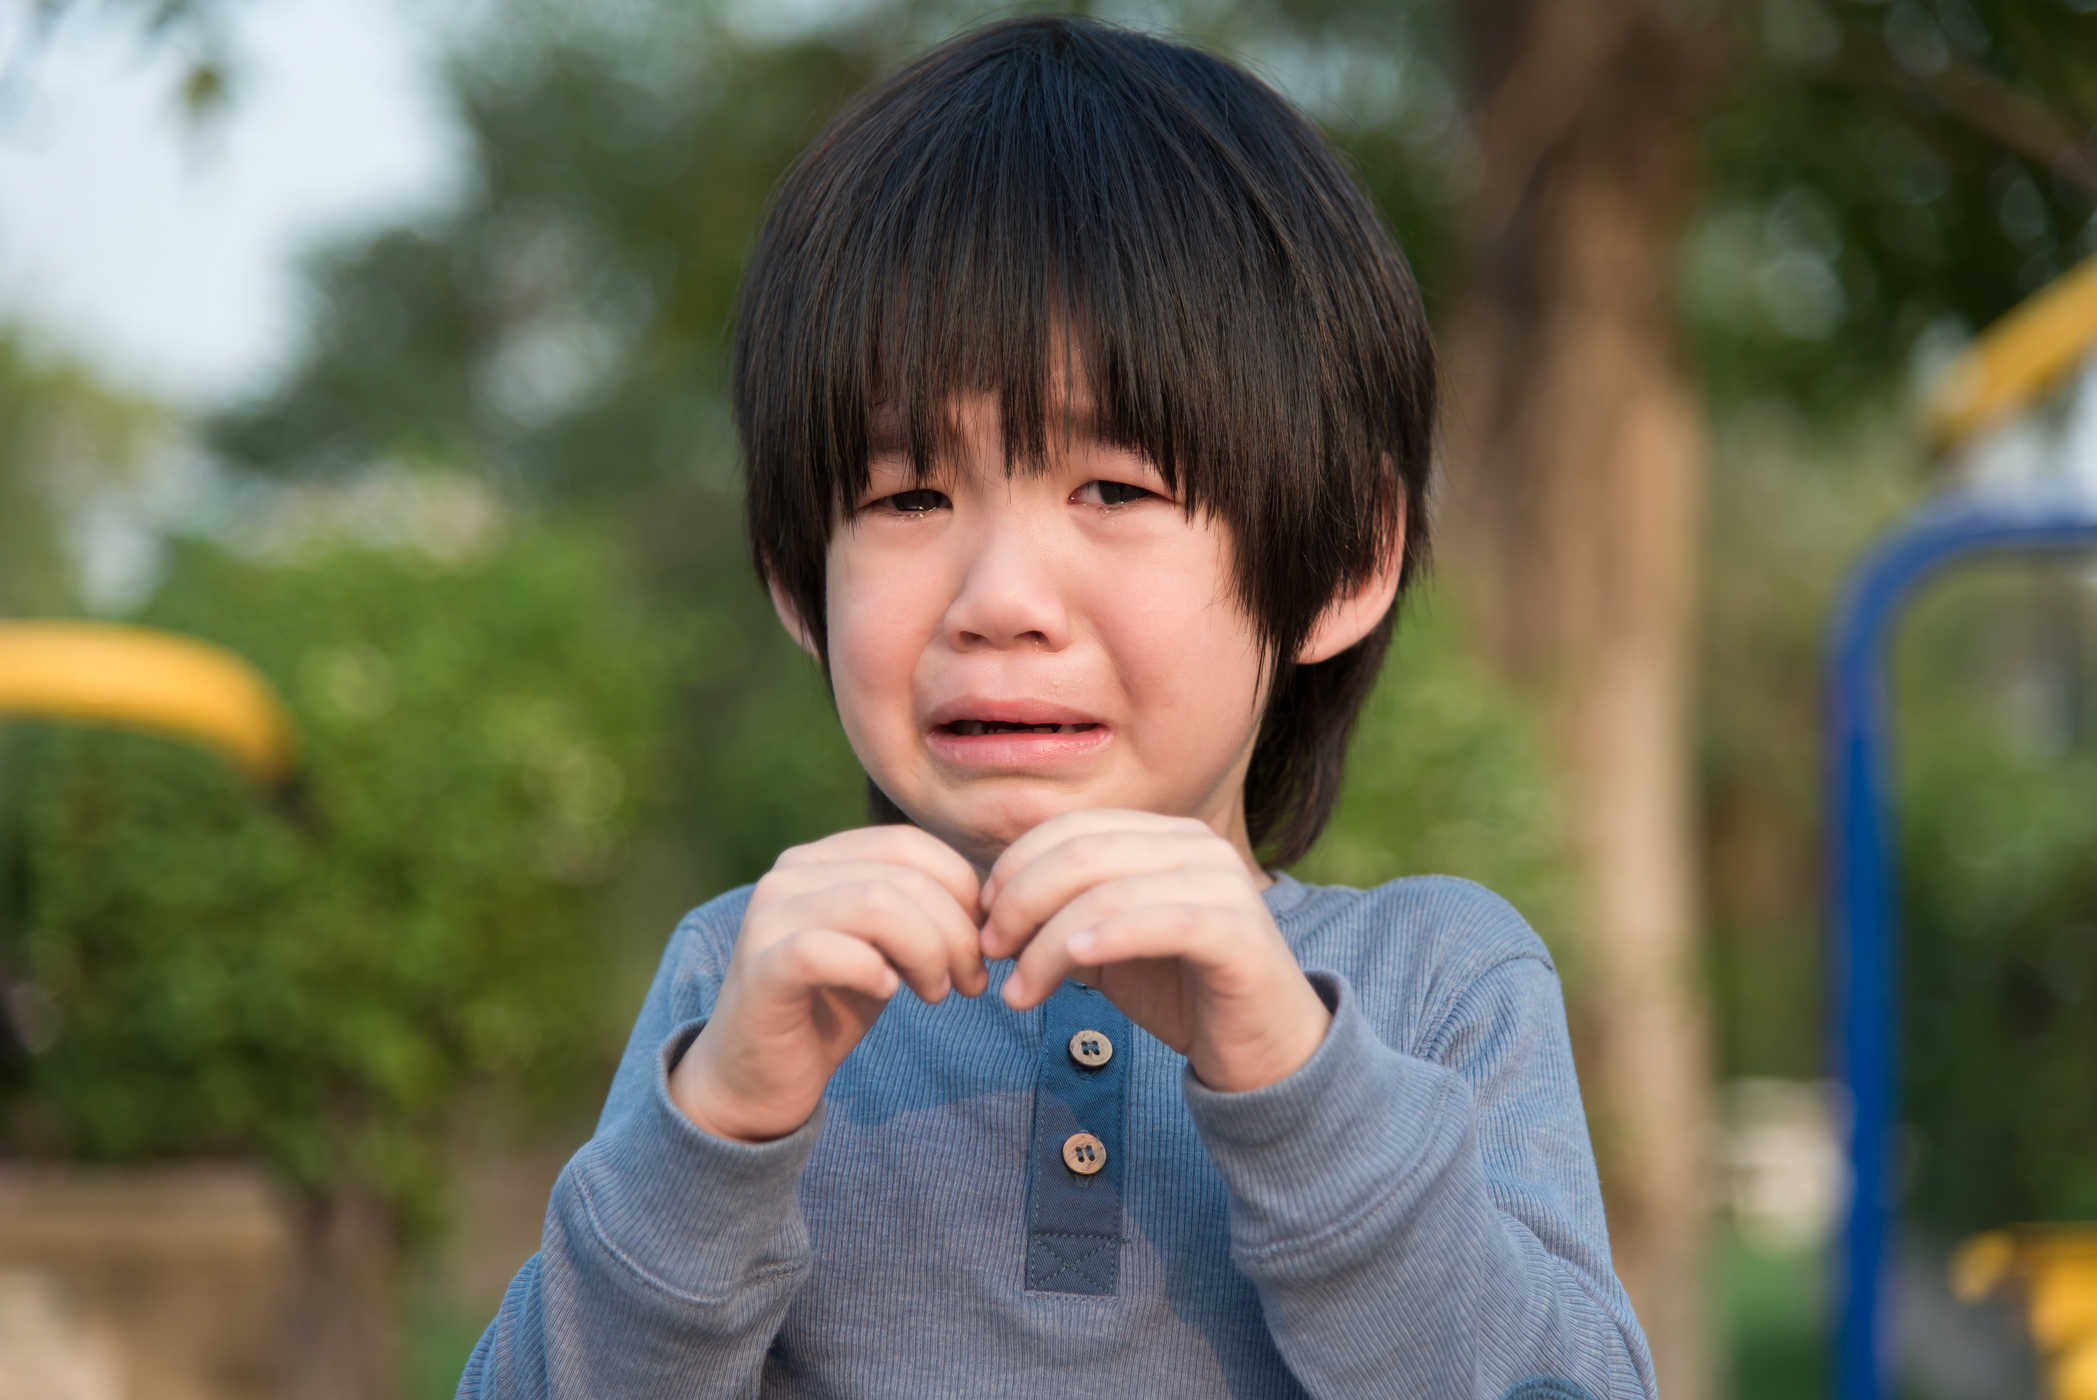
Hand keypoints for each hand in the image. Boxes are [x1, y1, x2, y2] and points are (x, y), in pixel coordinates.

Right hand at [670, 826, 986, 1141]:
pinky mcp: (761, 968)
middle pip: (904, 877)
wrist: (756, 1078)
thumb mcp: (886, 947)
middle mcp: (789, 874)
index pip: (911, 845)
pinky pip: (829, 951)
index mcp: (820, 858)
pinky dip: (873, 972)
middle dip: (956, 932)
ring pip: (877, 904)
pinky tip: (886, 993)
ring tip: (937, 992)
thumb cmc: (830, 1006)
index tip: (980, 945)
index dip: (962, 891)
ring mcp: (769, 918)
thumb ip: (922, 911)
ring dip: (928, 952)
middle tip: (970, 981)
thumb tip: (991, 901)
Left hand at [978, 810, 1329, 1092]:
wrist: (1262, 1048)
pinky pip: (1160, 922)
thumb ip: (1061, 919)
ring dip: (1047, 943)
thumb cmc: (1180, 991)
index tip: (982, 921)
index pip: (1072, 829)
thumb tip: (991, 912)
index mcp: (1164, 835)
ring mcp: (1222, 884)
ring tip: (1019, 991)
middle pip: (1082, 853)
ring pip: (1109, 892)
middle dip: (1021, 902)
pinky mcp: (1238, 932)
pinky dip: (1108, 939)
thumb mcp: (1107, 947)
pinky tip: (1073, 966)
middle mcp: (1196, 846)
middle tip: (990, 953)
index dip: (1016, 868)